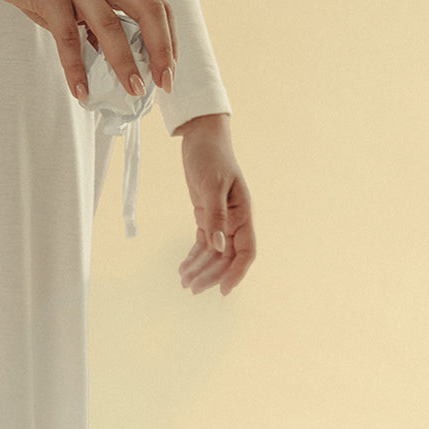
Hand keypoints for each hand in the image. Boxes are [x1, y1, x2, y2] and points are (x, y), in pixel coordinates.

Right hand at [0, 0, 177, 104]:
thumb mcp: (87, 4)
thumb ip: (104, 31)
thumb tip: (121, 73)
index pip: (158, 8)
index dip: (169, 42)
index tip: (168, 74)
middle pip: (147, 10)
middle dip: (160, 50)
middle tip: (161, 84)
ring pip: (110, 25)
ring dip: (124, 62)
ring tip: (132, 91)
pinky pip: (68, 37)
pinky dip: (76, 68)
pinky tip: (80, 92)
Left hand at [176, 115, 255, 296]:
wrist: (202, 137)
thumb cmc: (211, 156)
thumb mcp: (212, 184)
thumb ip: (215, 216)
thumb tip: (218, 247)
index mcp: (243, 213)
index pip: (246, 251)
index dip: (236, 273)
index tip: (223, 291)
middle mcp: (235, 220)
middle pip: (226, 258)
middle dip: (210, 275)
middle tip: (191, 288)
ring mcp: (221, 220)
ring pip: (213, 254)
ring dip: (199, 269)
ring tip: (183, 282)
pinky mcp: (207, 217)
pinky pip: (203, 244)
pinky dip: (194, 257)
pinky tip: (183, 269)